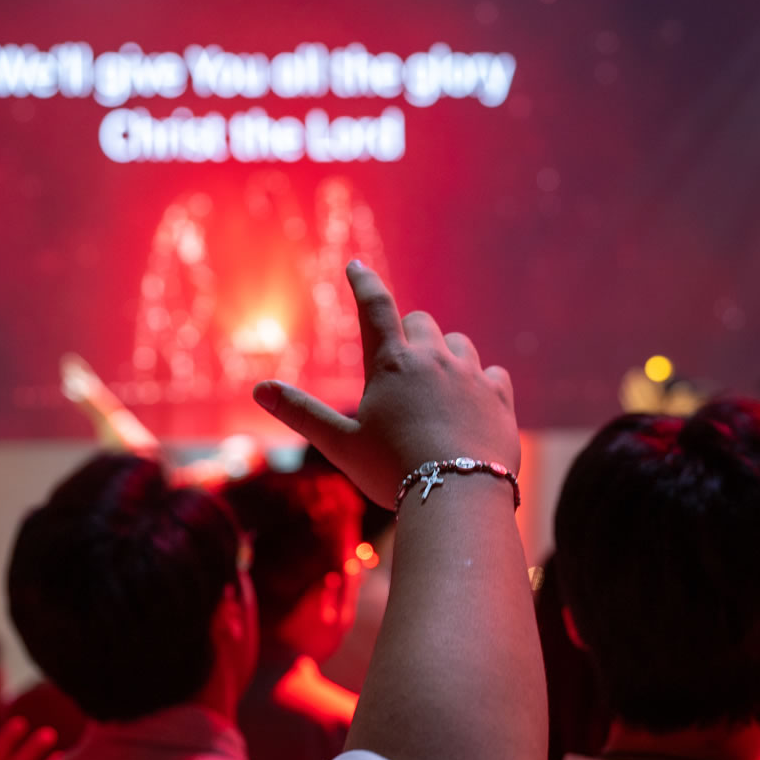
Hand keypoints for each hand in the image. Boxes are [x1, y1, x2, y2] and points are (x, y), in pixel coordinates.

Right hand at [252, 261, 517, 506]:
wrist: (458, 494)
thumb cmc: (392, 470)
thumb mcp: (340, 444)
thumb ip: (302, 413)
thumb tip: (259, 390)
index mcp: (392, 363)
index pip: (375, 307)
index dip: (363, 283)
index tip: (356, 266)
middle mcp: (434, 359)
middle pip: (421, 323)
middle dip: (408, 333)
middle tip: (400, 362)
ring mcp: (471, 376)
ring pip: (459, 343)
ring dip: (446, 355)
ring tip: (436, 386)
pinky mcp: (500, 397)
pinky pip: (494, 373)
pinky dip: (482, 382)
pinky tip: (474, 403)